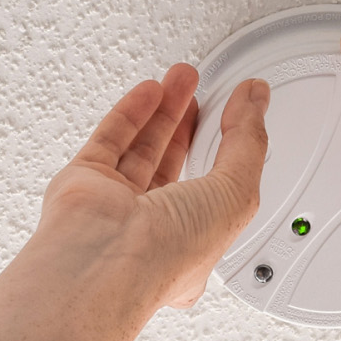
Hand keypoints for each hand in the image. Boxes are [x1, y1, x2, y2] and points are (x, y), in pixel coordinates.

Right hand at [37, 62, 270, 309]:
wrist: (103, 261)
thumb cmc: (165, 256)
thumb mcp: (235, 195)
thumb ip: (247, 145)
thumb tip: (254, 103)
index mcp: (194, 244)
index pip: (220, 190)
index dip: (234, 151)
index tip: (244, 114)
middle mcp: (152, 228)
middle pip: (178, 165)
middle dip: (193, 125)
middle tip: (207, 92)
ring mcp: (116, 205)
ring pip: (144, 148)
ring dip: (165, 111)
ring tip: (183, 79)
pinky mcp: (86, 184)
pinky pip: (110, 140)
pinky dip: (131, 113)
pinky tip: (151, 90)